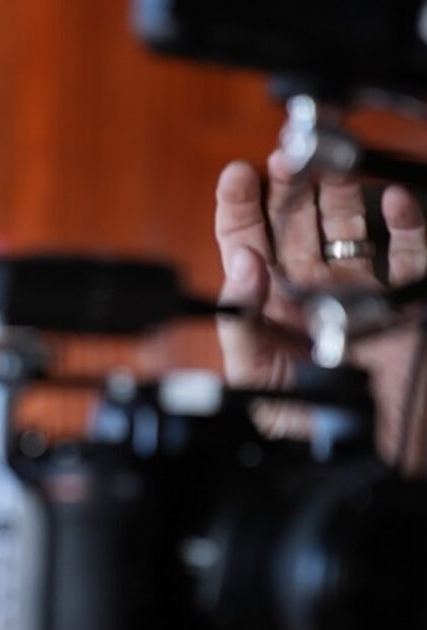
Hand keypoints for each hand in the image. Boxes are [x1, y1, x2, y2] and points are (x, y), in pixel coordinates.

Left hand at [214, 150, 426, 471]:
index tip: (237, 175)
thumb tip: (242, 266)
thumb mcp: (258, 381)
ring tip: (327, 161)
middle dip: (289, 185)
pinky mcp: (409, 295)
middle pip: (297, 222)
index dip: (242, 207)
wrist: (375, 456)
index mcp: (271, 303)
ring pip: (349, 224)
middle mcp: (314, 287)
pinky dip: (406, 223)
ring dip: (338, 190)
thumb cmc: (309, 423)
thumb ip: (242, 325)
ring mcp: (363, 287)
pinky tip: (391, 203)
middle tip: (286, 155)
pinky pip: (411, 251)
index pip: (249, 243)